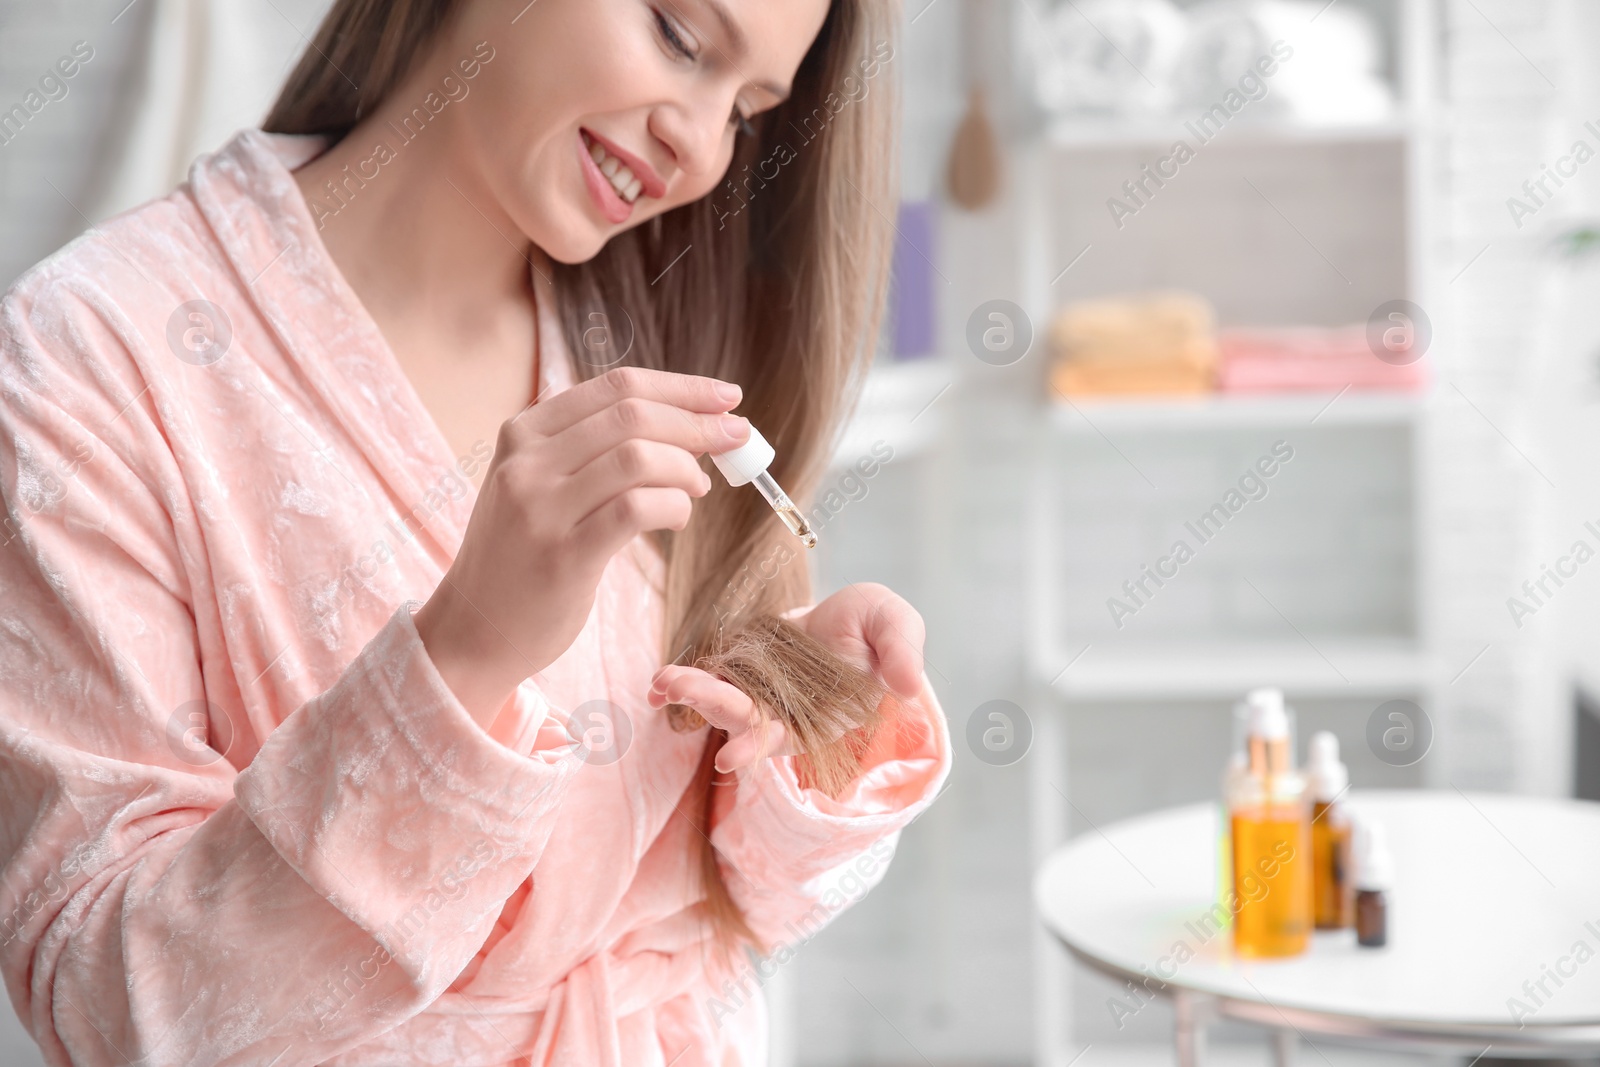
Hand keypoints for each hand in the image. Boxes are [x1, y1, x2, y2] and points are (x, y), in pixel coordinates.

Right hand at [414, 366, 750, 727]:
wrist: (473, 630)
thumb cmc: (522, 556)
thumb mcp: (537, 485)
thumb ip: (590, 451)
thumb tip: (684, 425)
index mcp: (524, 433)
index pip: (616, 386)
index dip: (681, 388)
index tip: (727, 398)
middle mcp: (527, 462)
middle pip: (633, 415)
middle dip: (697, 421)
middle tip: (736, 437)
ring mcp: (541, 508)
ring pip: (638, 457)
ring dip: (686, 467)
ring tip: (698, 487)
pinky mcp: (564, 556)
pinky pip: (637, 509)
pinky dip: (673, 506)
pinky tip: (678, 516)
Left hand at [644, 583, 925, 773]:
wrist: (849, 614)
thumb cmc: (875, 627)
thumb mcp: (895, 624)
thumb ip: (904, 652)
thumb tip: (909, 686)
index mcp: (827, 717)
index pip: (789, 737)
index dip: (758, 746)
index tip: (728, 756)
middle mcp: (788, 715)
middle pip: (745, 718)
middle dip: (711, 703)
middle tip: (675, 687)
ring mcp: (762, 696)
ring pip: (723, 700)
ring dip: (692, 691)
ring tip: (663, 680)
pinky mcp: (743, 674)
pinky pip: (712, 679)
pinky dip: (686, 681)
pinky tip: (660, 681)